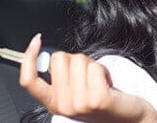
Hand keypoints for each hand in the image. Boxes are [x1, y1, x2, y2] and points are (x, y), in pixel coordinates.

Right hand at [19, 34, 156, 121]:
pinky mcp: (98, 99)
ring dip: (93, 65)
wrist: (128, 118)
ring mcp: (80, 103)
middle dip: (76, 60)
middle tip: (88, 76)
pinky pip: (95, 67)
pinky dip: (104, 70)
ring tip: (100, 81)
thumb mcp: (75, 93)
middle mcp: (63, 106)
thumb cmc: (103, 101)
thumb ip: (61, 78)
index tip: (36, 41)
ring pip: (78, 60)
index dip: (29, 56)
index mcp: (53, 103)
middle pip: (59, 59)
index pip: (29, 80)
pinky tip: (108, 83)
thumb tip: (51, 54)